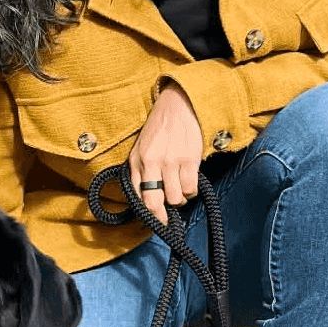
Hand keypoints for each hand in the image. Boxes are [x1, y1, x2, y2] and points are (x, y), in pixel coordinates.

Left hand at [129, 82, 202, 224]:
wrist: (177, 105)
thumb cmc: (159, 130)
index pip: (136, 196)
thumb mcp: (141, 149)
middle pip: (153, 202)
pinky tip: (189, 183)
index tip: (153, 220)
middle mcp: (151, 162)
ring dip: (179, 200)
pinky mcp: (188, 159)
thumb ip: (140, 172)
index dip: (145, 212)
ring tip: (179, 191)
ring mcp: (170, 161)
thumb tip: (145, 201)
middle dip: (160, 217)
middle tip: (167, 221)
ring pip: (174, 198)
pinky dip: (191, 191)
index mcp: (136, 161)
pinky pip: (190, 188)